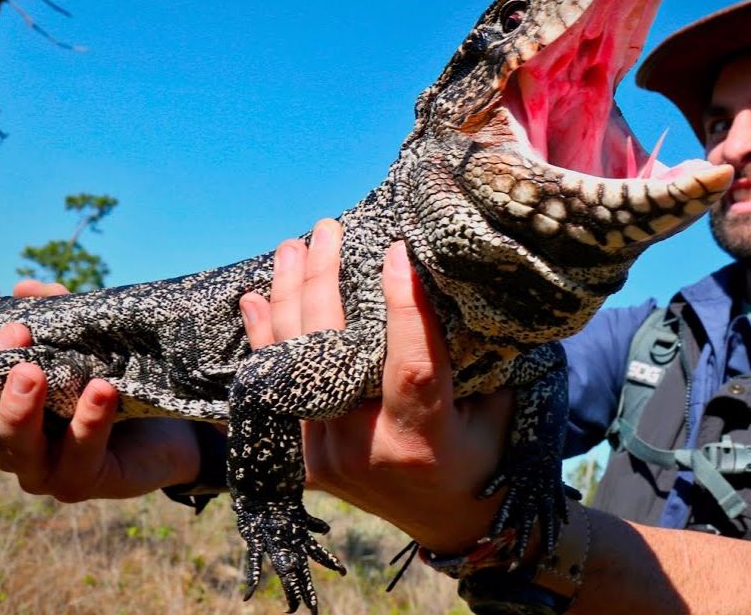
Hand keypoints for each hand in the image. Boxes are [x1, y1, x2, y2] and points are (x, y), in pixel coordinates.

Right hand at [0, 282, 200, 500]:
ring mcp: (45, 472)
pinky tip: (101, 391)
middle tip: (16, 337)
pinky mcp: (82, 484)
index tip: (10, 325)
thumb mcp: (92, 353)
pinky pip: (81, 455)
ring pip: (22, 448)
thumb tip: (29, 288)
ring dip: (24, 408)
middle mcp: (16, 448)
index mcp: (9, 416)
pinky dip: (90, 422)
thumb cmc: (122, 391)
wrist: (177, 434)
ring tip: (36, 371)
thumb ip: (61, 323)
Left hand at [239, 219, 513, 553]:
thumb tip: (450, 285)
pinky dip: (267, 341)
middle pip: (333, 355)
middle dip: (324, 281)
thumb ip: (470, 356)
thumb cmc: (483, 454)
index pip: (409, 364)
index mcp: (422, 439)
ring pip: (294, 365)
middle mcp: (364, 449)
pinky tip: (256, 299)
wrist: (449, 522)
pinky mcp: (304, 458)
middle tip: (327, 229)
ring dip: (288, 298)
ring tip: (291, 246)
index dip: (403, 306)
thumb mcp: (494, 408)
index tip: (397, 250)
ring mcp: (325, 456)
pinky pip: (278, 389)